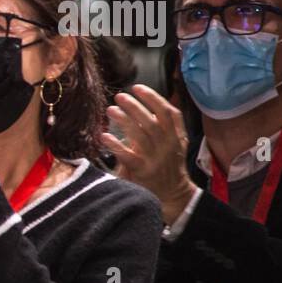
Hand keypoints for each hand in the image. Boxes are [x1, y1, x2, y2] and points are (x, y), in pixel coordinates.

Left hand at [101, 84, 196, 223]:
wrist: (172, 194)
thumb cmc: (168, 166)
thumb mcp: (175, 144)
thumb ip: (165, 126)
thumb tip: (147, 104)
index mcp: (177, 137)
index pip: (170, 113)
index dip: (154, 98)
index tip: (138, 87)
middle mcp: (168, 146)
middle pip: (152, 121)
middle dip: (135, 106)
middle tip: (119, 96)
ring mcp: (155, 158)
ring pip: (140, 135)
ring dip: (124, 120)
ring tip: (110, 110)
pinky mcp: (142, 171)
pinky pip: (127, 155)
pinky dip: (115, 144)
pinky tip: (104, 136)